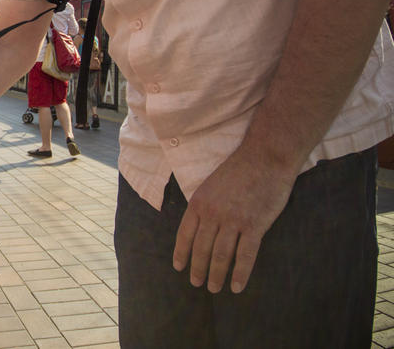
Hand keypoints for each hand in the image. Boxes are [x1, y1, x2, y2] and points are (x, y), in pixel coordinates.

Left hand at [172, 147, 295, 293]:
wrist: (265, 158)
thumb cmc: (239, 169)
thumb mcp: (211, 184)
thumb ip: (204, 204)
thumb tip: (198, 225)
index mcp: (199, 202)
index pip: (185, 234)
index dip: (181, 253)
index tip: (179, 267)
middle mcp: (212, 213)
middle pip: (201, 248)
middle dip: (197, 268)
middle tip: (196, 283)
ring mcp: (233, 220)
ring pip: (221, 255)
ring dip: (216, 274)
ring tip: (214, 288)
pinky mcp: (255, 225)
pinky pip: (245, 255)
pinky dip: (240, 273)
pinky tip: (237, 286)